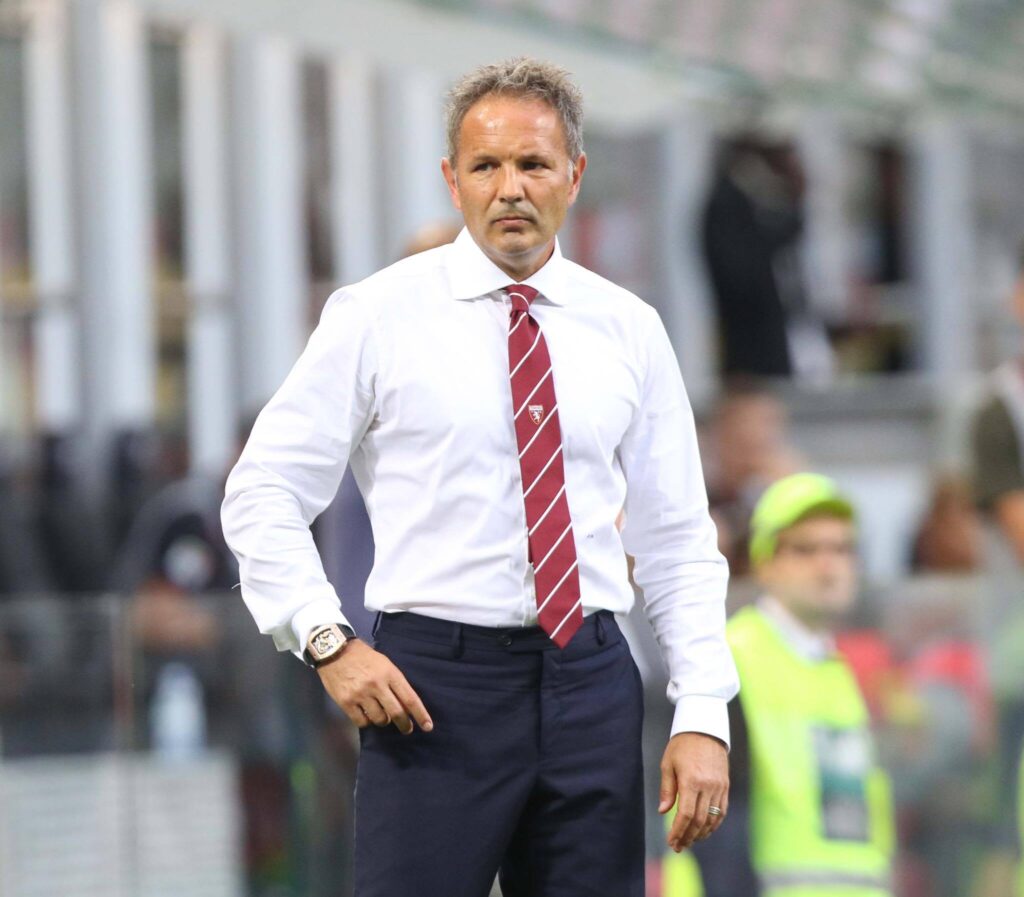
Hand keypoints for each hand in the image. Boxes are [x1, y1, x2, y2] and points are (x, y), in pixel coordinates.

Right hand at [316, 640, 432, 734]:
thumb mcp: (384, 664)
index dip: (420, 714)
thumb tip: (405, 705)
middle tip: (407, 729)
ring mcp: (361, 694)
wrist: (335, 651)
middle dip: (405, 724)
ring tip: (382, 716)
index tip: (428, 726)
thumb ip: (394, 683)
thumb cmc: (364, 657)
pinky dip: (367, 722)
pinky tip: (366, 715)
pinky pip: (362, 722)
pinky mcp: (346, 702)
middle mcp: (377, 685)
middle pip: (396, 712)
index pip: (409, 698)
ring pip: (380, 719)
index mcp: (390, 673)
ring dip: (384, 721)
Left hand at [658, 731, 728, 851]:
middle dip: (688, 836)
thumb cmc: (682, 745)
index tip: (671, 841)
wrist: (705, 729)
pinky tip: (705, 830)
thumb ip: (667, 789)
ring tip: (690, 841)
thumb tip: (664, 812)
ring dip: (701, 834)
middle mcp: (708, 786)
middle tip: (679, 846)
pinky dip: (713, 824)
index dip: (678, 831)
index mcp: (691, 780)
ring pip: (712, 818)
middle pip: (699, 820)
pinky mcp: (726, 786)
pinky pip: (722, 810)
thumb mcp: (668, 763)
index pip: (686, 814)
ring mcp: (719, 787)